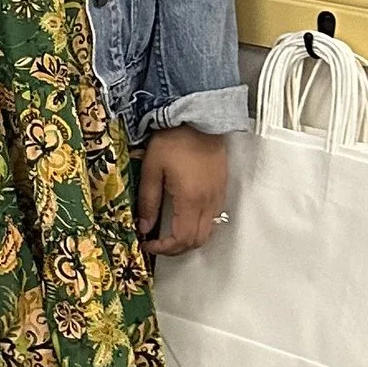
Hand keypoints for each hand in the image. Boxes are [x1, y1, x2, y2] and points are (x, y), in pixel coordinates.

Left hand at [137, 126, 227, 256]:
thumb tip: (144, 227)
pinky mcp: (222, 188)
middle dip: (177, 248)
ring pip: (209, 231)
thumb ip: (148, 201)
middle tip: (158, 243)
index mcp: (191, 199)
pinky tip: (184, 218)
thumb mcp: (152, 169)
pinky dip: (199, 226)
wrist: (199, 118)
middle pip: (198, 241)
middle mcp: (209, 202)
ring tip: (169, 233)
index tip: (149, 245)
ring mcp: (218, 195)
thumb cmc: (174, 139)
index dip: (165, 249)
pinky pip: (214, 218)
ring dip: (189, 238)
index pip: (182, 239)